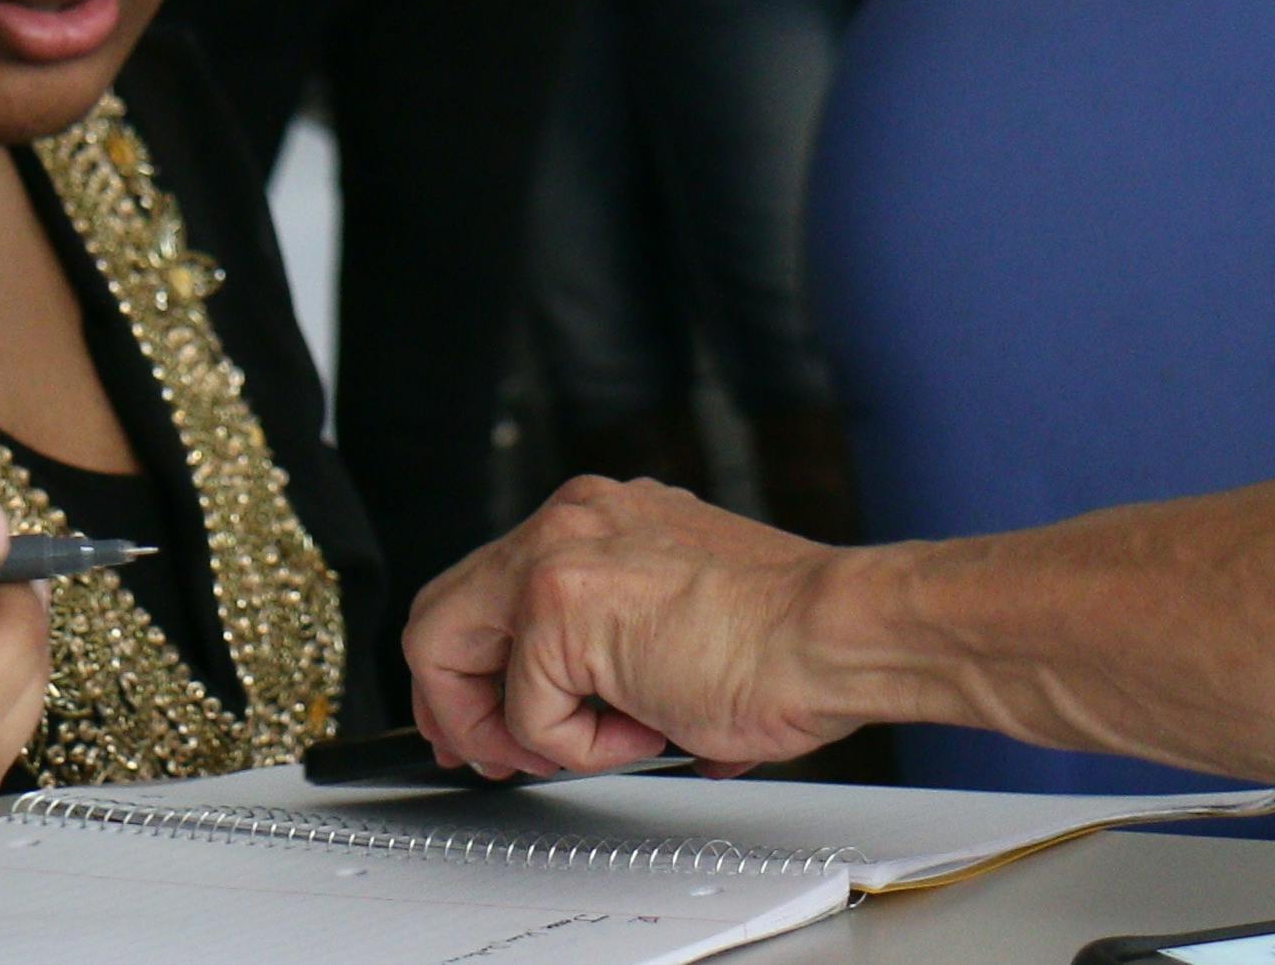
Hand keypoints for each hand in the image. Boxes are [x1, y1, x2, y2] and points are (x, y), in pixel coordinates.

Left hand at [405, 476, 849, 776]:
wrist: (836, 635)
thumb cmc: (789, 639)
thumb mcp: (676, 627)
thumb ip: (614, 654)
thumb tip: (593, 718)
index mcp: (599, 520)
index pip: (485, 589)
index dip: (470, 669)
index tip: (485, 721)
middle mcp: (567, 523)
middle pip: (438, 615)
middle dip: (452, 705)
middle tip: (487, 755)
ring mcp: (555, 559)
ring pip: (450, 659)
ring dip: (516, 731)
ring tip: (600, 741)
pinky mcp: (557, 611)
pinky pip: (528, 717)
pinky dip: (581, 747)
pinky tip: (647, 726)